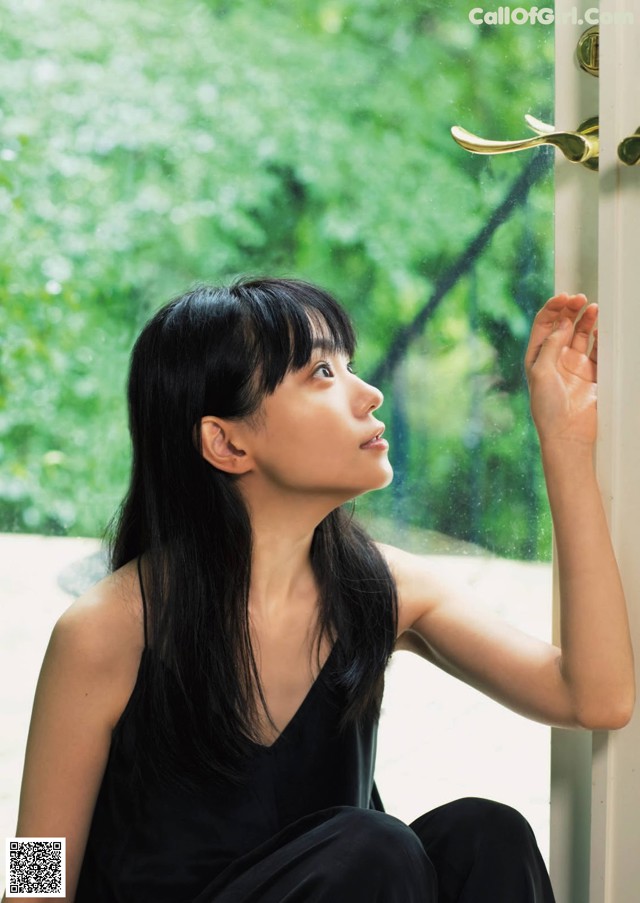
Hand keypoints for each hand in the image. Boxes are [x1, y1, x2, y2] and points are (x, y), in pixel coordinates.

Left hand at [524, 293, 597, 446]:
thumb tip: (562, 322)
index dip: (553, 308)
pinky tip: (601, 328)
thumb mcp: (541, 373)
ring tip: (594, 308)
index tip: (565, 297)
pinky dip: (600, 338)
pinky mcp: (592, 374)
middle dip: (571, 310)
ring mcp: (574, 365)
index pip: (544, 324)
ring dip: (586, 320)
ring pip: (581, 334)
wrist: (567, 435)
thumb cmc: (547, 407)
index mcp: (537, 356)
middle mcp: (555, 358)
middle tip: (580, 299)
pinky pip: (598, 350)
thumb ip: (551, 345)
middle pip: (563, 325)